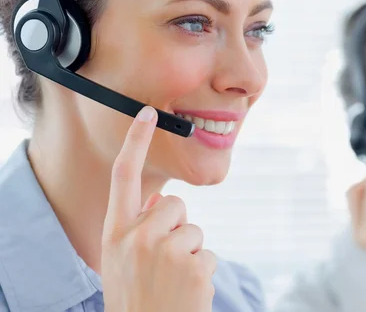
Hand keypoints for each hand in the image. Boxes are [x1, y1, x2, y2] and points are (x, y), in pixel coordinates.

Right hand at [101, 106, 215, 311]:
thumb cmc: (135, 297)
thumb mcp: (119, 261)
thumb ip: (134, 229)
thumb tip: (159, 203)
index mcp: (116, 232)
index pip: (124, 176)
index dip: (135, 142)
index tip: (147, 113)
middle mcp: (138, 236)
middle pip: (175, 204)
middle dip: (176, 226)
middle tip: (163, 262)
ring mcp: (167, 250)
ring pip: (195, 230)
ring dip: (190, 252)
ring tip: (172, 280)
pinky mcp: (195, 266)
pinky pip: (208, 254)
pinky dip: (202, 272)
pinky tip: (186, 292)